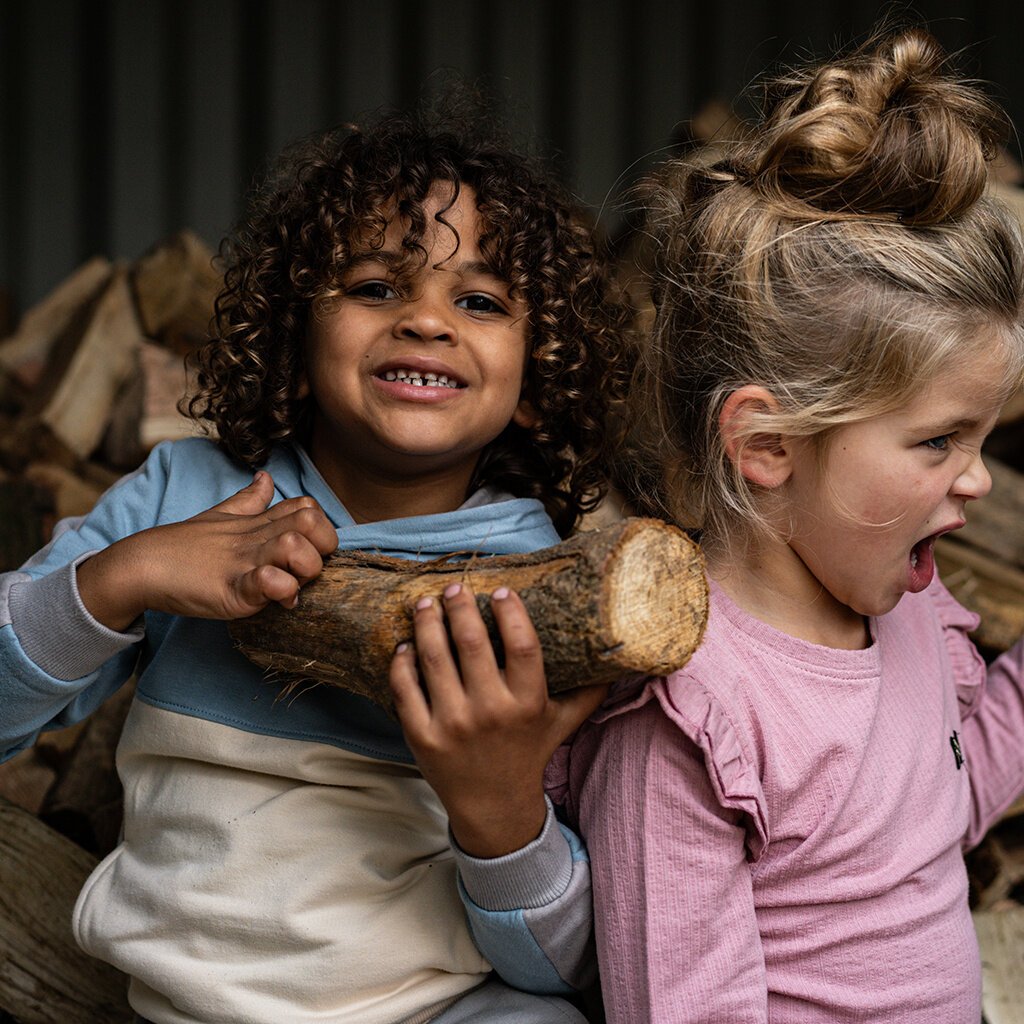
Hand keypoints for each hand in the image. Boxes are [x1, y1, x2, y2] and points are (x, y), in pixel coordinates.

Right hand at [77, 471, 338, 630]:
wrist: (140, 565)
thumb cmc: (183, 546)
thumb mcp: (222, 516)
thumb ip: (249, 500)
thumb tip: (266, 478)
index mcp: (258, 521)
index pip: (310, 508)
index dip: (321, 530)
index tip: (311, 553)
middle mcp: (257, 537)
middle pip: (314, 522)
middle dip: (323, 549)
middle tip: (306, 571)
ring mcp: (246, 561)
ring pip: (297, 548)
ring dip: (304, 570)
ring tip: (290, 586)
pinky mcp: (232, 588)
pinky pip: (268, 581)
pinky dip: (280, 589)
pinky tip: (276, 599)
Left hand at [389, 582, 607, 857]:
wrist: (493, 806)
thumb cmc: (528, 752)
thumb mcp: (564, 721)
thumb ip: (589, 689)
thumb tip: (619, 652)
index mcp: (527, 703)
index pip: (522, 646)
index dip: (511, 613)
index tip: (500, 591)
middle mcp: (490, 712)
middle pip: (471, 642)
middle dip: (459, 606)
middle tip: (455, 587)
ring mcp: (453, 724)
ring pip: (433, 658)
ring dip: (427, 623)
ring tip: (425, 603)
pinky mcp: (422, 736)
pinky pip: (405, 687)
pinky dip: (402, 660)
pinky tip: (406, 644)